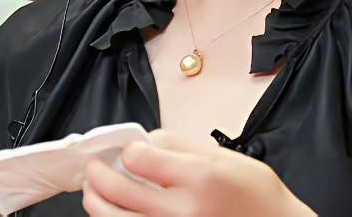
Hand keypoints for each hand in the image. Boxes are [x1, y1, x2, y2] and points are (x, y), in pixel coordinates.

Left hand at [81, 129, 315, 216]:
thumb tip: (149, 142)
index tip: (130, 149)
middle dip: (97, 175)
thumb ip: (183, 146)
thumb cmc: (258, 197)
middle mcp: (182, 211)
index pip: (138, 158)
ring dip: (96, 204)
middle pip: (118, 192)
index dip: (128, 150)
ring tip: (93, 192)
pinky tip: (116, 215)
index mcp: (197, 178)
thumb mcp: (226, 156)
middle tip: (94, 168)